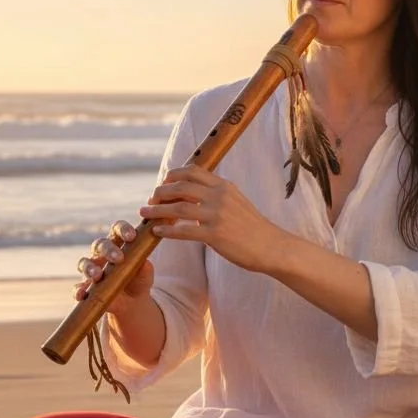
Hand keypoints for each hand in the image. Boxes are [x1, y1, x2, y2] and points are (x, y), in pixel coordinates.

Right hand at [74, 220, 154, 316]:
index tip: (131, 236)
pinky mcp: (85, 287)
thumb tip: (145, 264)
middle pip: (100, 244)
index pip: (118, 230)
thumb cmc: (138, 282)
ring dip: (90, 268)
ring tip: (97, 276)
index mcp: (118, 244)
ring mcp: (91, 269)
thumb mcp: (145, 277)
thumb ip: (145, 270)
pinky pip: (78, 287)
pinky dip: (79, 290)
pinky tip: (82, 294)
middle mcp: (102, 254)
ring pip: (85, 263)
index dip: (123, 230)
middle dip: (108, 250)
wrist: (132, 304)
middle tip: (119, 258)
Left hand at [138, 165, 284, 273]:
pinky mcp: (215, 235)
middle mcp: (219, 196)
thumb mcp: (237, 201)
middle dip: (161, 192)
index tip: (163, 183)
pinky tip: (157, 232)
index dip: (173, 175)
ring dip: (157, 210)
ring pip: (178, 207)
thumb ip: (218, 194)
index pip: (192, 171)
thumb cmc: (253, 228)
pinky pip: (183, 231)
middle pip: (180, 186)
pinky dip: (167, 230)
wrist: (272, 247)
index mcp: (224, 186)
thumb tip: (196, 192)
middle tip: (151, 200)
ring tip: (145, 214)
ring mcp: (217, 215)